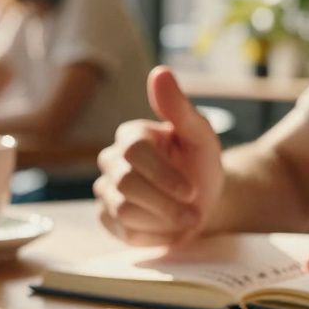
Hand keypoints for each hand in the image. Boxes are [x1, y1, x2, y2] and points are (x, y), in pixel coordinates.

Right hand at [94, 66, 223, 245]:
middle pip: (126, 185)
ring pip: (123, 211)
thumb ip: (180, 108)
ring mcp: (105, 190)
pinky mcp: (107, 218)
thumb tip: (160, 72)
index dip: (164, 176)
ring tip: (187, 219)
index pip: (134, 153)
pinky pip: (122, 233)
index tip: (192, 191)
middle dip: (166, 204)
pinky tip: (170, 229)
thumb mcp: (201, 136)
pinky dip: (153, 236)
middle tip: (195, 213)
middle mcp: (111, 160)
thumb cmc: (201, 165)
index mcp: (131, 135)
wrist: (203, 202)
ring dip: (163, 220)